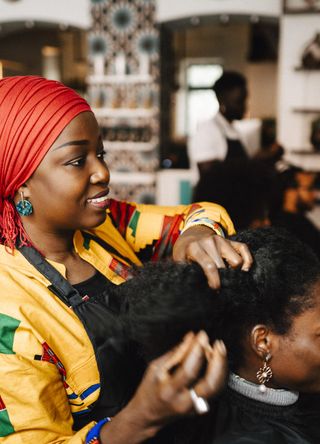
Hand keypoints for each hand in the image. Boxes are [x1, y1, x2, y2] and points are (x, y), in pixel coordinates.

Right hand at [101, 331, 226, 443]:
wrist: (148, 415)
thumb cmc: (149, 389)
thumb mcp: (156, 367)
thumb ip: (176, 353)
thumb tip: (191, 337)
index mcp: (169, 390)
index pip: (188, 370)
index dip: (197, 350)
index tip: (201, 335)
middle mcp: (184, 401)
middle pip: (209, 383)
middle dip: (218, 361)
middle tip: (218, 344)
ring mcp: (194, 407)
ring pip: (217, 387)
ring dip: (221, 366)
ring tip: (218, 350)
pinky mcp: (201, 407)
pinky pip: (216, 389)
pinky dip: (219, 373)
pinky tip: (217, 361)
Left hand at [173, 225, 252, 288]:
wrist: (190, 236)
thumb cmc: (184, 252)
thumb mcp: (179, 260)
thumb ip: (186, 271)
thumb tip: (193, 288)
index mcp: (195, 247)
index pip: (209, 266)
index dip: (214, 281)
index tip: (215, 290)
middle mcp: (210, 242)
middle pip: (224, 267)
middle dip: (222, 280)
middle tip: (218, 288)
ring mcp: (222, 240)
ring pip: (237, 261)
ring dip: (233, 272)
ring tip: (225, 277)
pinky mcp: (231, 240)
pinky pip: (245, 250)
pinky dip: (247, 261)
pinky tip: (242, 270)